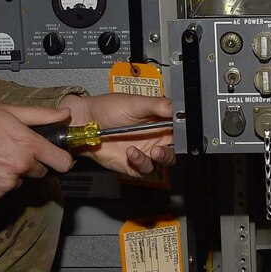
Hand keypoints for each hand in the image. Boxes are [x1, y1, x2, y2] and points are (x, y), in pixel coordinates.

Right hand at [0, 103, 73, 199]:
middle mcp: (20, 167)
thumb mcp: (7, 111)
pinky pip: (3, 189)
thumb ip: (40, 115)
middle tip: (11, 148)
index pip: (62, 162)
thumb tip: (64, 114)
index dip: (61, 158)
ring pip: (20, 180)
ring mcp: (6, 184)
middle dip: (31, 162)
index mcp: (28, 145)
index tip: (57, 156)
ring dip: (13, 172)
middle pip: (40, 172)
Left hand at [58, 92, 178, 178]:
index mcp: (159, 122)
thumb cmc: (107, 108)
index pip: (179, 130)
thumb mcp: (135, 102)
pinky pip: (144, 169)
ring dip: (161, 158)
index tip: (183, 133)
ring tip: (153, 150)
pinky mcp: (133, 165)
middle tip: (166, 146)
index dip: (184, 133)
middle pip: (174, 150)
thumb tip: (178, 108)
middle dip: (173, 150)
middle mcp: (154, 138)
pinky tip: (132, 153)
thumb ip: (158, 105)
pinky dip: (141, 162)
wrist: (86, 121)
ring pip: (163, 162)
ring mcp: (144, 152)